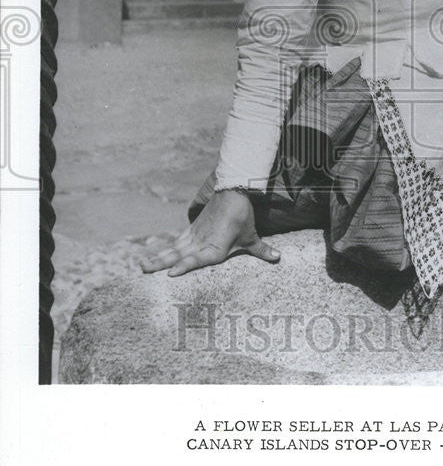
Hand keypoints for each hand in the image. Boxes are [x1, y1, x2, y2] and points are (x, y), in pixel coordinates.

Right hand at [140, 188, 279, 276]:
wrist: (233, 192)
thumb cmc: (242, 217)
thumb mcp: (252, 236)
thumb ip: (262, 250)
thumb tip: (278, 257)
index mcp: (215, 248)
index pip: (198, 259)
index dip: (185, 266)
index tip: (171, 273)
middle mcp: (201, 243)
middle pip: (178, 255)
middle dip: (161, 264)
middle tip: (143, 271)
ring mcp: (194, 236)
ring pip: (173, 249)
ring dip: (158, 258)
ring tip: (142, 266)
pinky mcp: (192, 230)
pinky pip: (176, 242)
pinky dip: (165, 250)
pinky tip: (155, 257)